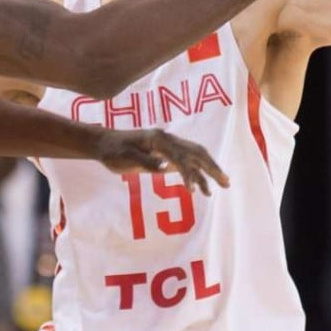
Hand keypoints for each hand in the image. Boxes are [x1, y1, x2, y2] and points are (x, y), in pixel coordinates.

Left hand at [94, 128, 228, 195]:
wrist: (104, 144)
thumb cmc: (113, 151)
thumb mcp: (126, 158)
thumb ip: (147, 162)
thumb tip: (166, 168)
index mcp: (158, 139)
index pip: (180, 156)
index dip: (188, 173)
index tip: (193, 191)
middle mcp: (167, 139)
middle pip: (196, 152)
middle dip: (213, 167)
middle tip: (226, 183)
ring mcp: (168, 145)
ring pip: (195, 156)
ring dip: (209, 170)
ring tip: (222, 186)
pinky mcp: (166, 153)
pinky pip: (186, 162)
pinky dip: (196, 173)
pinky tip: (200, 187)